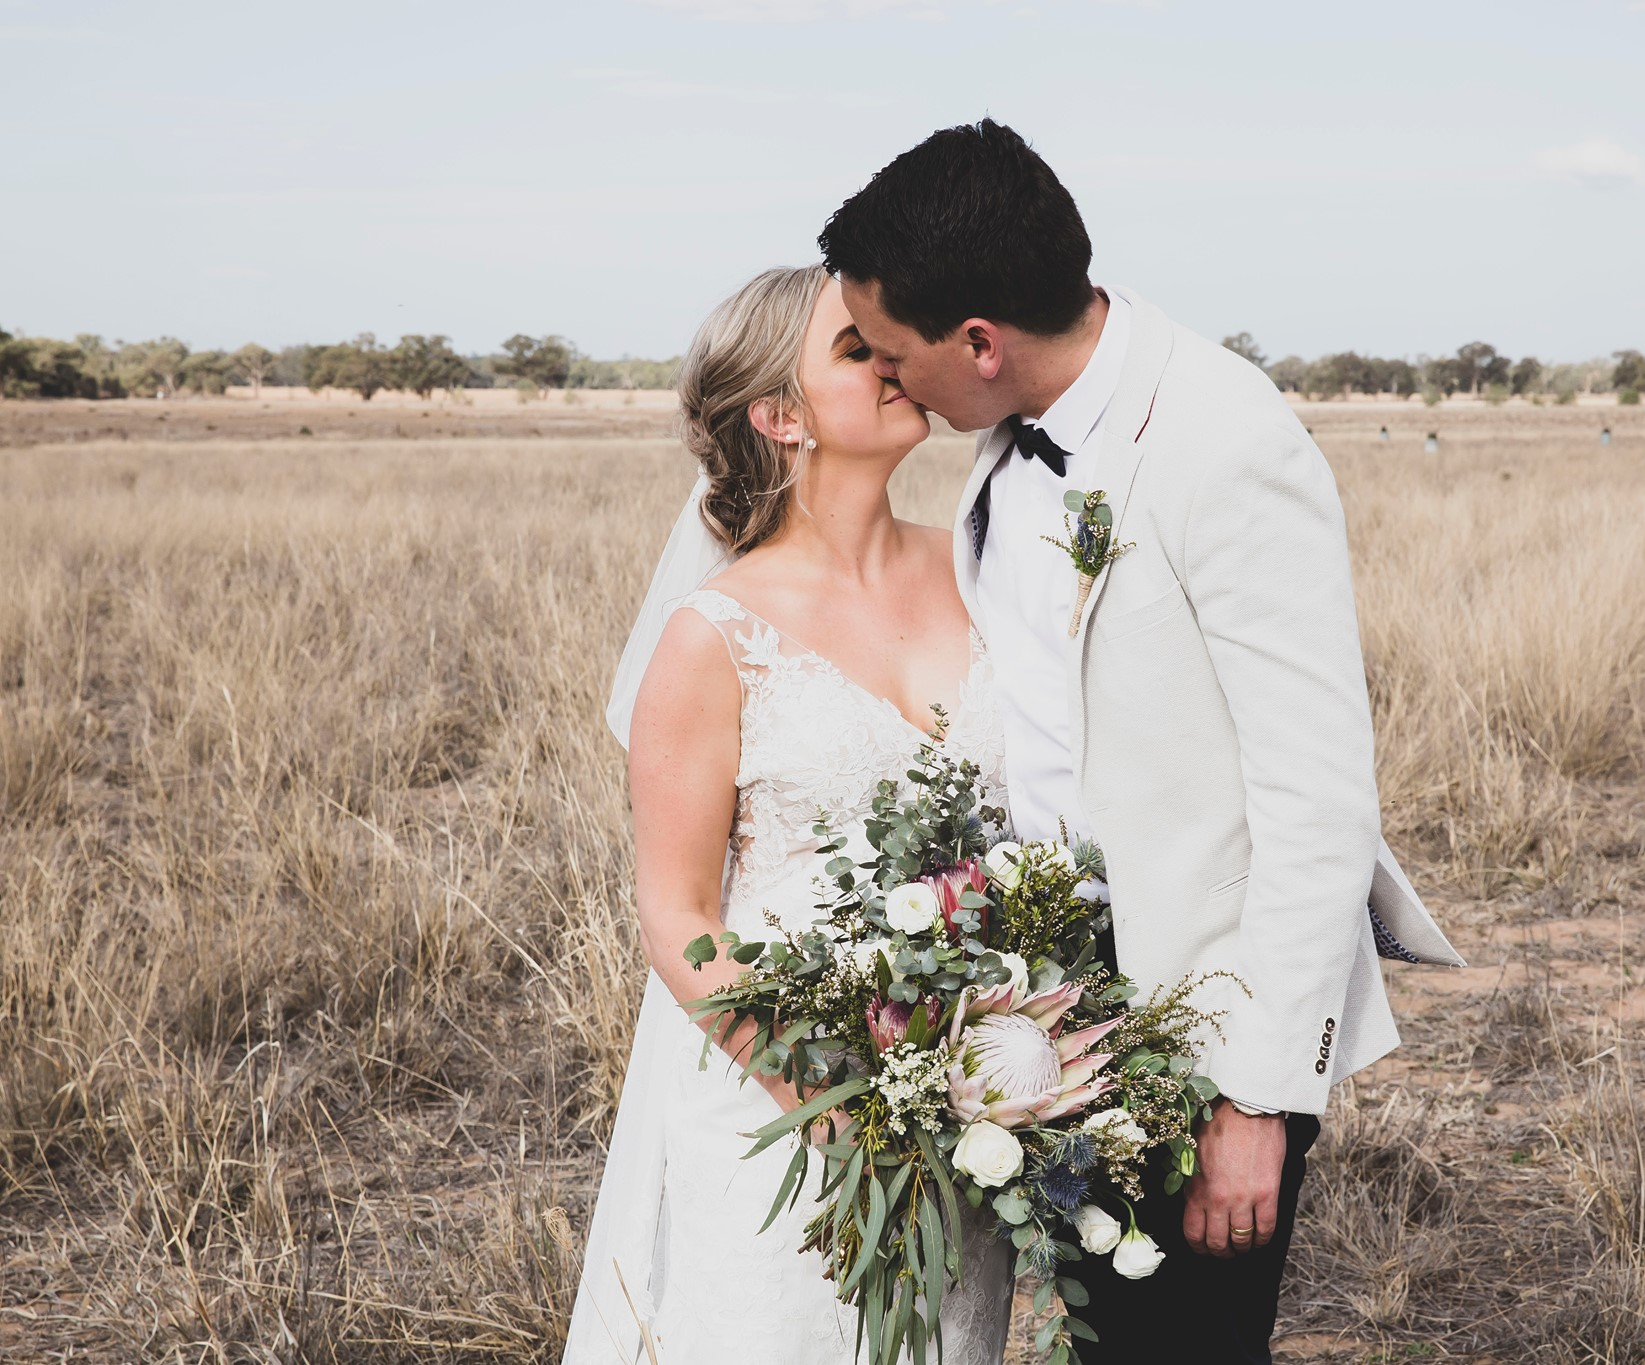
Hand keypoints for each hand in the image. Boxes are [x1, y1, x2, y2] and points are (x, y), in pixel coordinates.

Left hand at [1182, 1100, 1285, 1257]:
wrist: (1245, 1107)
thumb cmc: (1217, 1124)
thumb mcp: (1192, 1154)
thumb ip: (1193, 1181)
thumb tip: (1193, 1204)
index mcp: (1196, 1188)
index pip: (1193, 1233)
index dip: (1198, 1247)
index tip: (1203, 1249)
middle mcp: (1218, 1199)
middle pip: (1218, 1243)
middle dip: (1220, 1253)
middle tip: (1225, 1252)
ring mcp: (1243, 1199)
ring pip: (1242, 1240)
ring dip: (1242, 1248)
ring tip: (1243, 1246)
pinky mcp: (1267, 1194)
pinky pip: (1266, 1229)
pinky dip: (1263, 1240)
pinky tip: (1261, 1239)